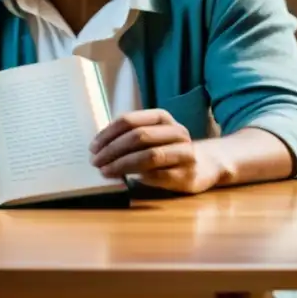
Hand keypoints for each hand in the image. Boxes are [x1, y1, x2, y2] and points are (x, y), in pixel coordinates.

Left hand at [89, 109, 222, 194]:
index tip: (93, 147)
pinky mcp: (187, 176)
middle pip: (139, 136)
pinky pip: (159, 175)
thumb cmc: (166, 148)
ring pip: (149, 155)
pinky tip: (125, 180)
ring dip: (122, 164)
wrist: (204, 166)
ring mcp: (185, 153)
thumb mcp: (151, 135)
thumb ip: (128, 136)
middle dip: (112, 149)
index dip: (108, 133)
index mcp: (162, 117)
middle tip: (95, 161)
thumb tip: (97, 147)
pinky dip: (139, 177)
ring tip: (105, 171)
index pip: (130, 120)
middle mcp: (176, 132)